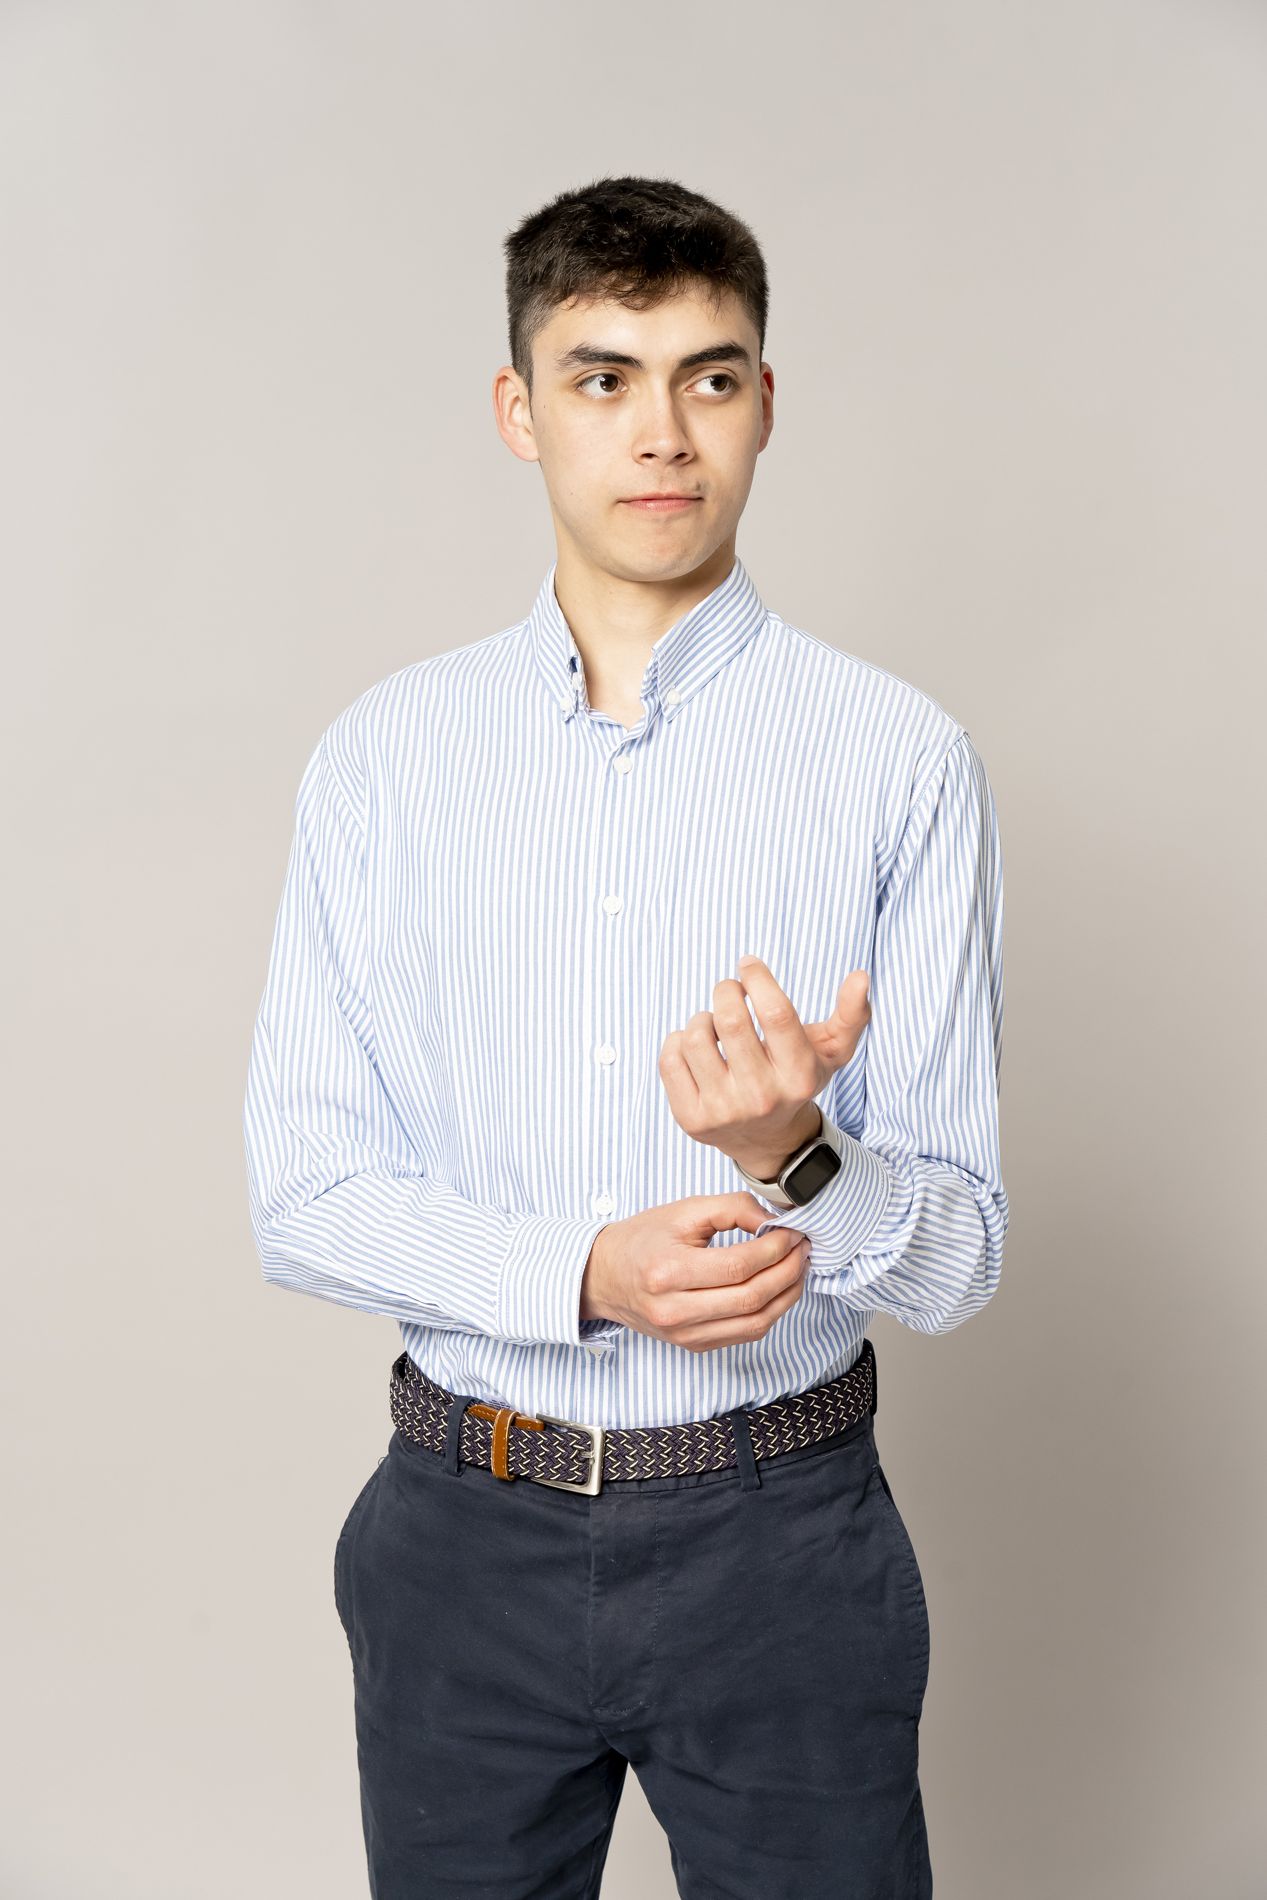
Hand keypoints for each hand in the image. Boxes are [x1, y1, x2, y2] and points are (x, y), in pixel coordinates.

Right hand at [579, 1194, 810, 1353]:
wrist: (605, 1277)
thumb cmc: (643, 1239)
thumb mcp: (684, 1211)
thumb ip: (732, 1208)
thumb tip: (774, 1221)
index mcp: (668, 1273)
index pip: (738, 1267)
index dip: (774, 1249)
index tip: (792, 1232)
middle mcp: (675, 1311)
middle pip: (751, 1298)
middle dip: (787, 1271)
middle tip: (802, 1248)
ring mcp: (685, 1335)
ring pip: (755, 1323)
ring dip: (787, 1295)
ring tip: (798, 1267)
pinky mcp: (694, 1345)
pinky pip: (745, 1334)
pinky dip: (771, 1312)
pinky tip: (779, 1288)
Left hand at [657, 956, 871, 1177]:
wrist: (769, 1141)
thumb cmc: (797, 1080)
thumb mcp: (832, 1052)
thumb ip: (851, 1014)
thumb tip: (861, 976)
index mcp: (799, 1076)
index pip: (776, 1012)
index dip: (757, 977)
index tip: (748, 964)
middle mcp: (762, 1096)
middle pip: (730, 1019)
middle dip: (726, 990)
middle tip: (730, 991)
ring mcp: (724, 1111)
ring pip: (694, 1035)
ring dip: (702, 1017)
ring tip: (715, 1025)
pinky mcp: (692, 1119)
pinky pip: (669, 1058)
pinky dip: (678, 1040)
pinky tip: (697, 1047)